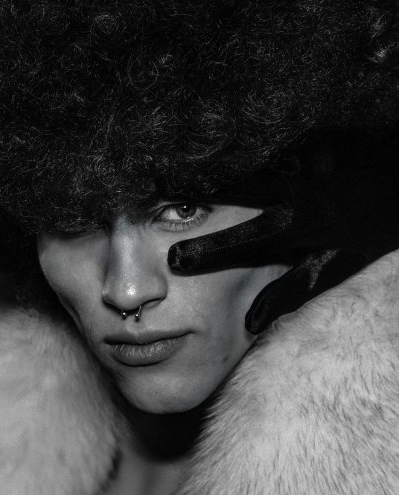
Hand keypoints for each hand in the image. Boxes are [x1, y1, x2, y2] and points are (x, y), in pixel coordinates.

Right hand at [168, 131, 398, 332]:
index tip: (176, 259)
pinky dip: (264, 153)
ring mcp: (301, 154)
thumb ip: (291, 290)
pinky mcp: (313, 131)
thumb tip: (252, 321)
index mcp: (296, 225)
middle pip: (232, 187)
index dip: (207, 252)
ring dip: (226, 167)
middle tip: (160, 184)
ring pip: (251, 162)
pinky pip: (277, 144)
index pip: (241, 241)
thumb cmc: (375, 229)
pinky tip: (254, 152)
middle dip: (195, 186)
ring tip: (192, 166)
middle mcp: (292, 187)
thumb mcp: (337, 265)